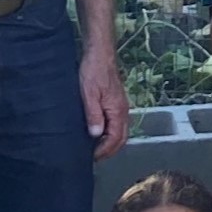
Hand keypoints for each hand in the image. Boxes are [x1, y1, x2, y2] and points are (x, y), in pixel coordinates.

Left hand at [80, 42, 128, 159]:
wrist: (100, 54)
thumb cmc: (93, 71)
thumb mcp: (89, 94)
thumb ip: (94, 115)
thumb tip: (96, 135)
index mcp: (117, 111)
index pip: (115, 139)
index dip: (104, 150)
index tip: (92, 157)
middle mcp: (123, 111)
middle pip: (121, 138)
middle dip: (110, 150)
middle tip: (95, 158)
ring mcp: (121, 106)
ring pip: (120, 131)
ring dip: (110, 142)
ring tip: (96, 148)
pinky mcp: (116, 102)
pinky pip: (117, 123)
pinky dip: (110, 133)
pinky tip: (99, 132)